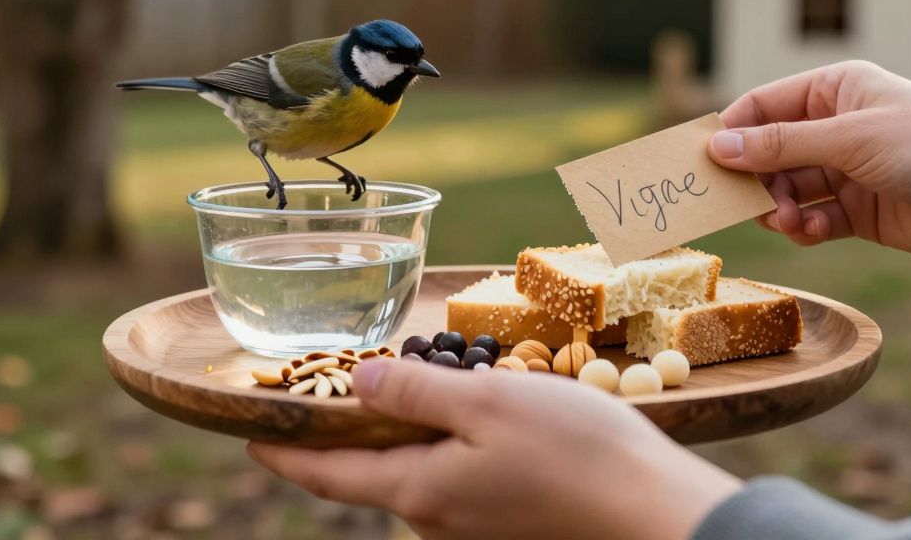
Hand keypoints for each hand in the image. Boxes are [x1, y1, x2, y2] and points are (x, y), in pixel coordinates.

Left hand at [248, 359, 740, 539]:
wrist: (659, 517)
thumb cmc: (578, 454)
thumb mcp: (487, 406)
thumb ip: (415, 396)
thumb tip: (357, 385)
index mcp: (419, 493)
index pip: (328, 476)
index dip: (283, 454)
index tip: (251, 436)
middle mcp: (438, 523)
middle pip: (375, 474)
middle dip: (357, 433)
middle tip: (350, 385)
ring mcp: (476, 531)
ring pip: (423, 476)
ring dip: (413, 435)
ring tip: (428, 387)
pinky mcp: (511, 527)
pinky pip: (462, 483)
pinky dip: (454, 448)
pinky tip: (488, 418)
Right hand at [707, 61, 910, 288]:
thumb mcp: (850, 139)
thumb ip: (780, 145)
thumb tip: (717, 146)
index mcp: (835, 89)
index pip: (763, 106)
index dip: (731, 133)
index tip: (703, 164)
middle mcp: (837, 126)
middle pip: (769, 152)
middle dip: (756, 179)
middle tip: (749, 204)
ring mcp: (847, 170)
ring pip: (787, 188)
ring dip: (780, 208)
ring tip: (789, 220)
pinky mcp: (859, 211)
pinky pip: (812, 218)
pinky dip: (805, 228)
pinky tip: (813, 232)